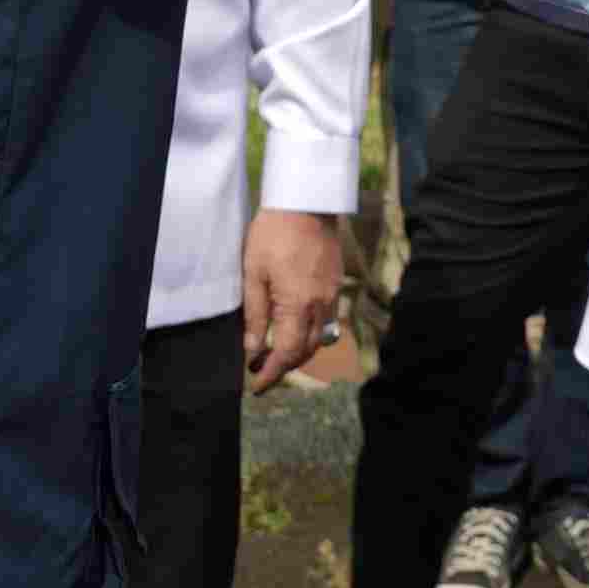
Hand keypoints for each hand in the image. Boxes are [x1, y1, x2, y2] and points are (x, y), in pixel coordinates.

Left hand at [241, 208, 345, 393]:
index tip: (257, 386)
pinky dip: (311, 332)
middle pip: (306, 351)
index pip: (286, 353)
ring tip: (276, 350)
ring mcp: (331, 294)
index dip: (271, 374)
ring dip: (299, 351)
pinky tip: (294, 325)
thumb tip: (252, 349)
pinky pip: (327, 320)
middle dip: (284, 366)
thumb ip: (255, 314)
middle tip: (260, 369)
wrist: (306, 201)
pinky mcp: (336, 283)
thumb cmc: (273, 233)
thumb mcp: (253, 273)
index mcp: (297, 304)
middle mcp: (320, 304)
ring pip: (320, 338)